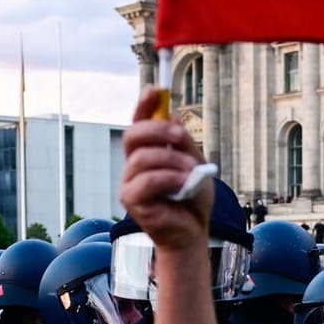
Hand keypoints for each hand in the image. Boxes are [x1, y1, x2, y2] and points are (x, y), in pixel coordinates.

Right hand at [119, 87, 212, 250]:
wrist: (193, 233)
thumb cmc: (192, 200)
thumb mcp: (194, 164)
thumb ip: (183, 144)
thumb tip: (172, 119)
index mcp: (148, 153)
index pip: (139, 123)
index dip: (144, 105)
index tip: (155, 90)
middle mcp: (134, 165)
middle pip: (133, 135)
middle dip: (156, 130)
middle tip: (179, 135)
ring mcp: (129, 182)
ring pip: (142, 158)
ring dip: (171, 160)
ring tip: (190, 172)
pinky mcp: (131, 201)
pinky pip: (146, 180)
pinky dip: (168, 179)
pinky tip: (183, 185)